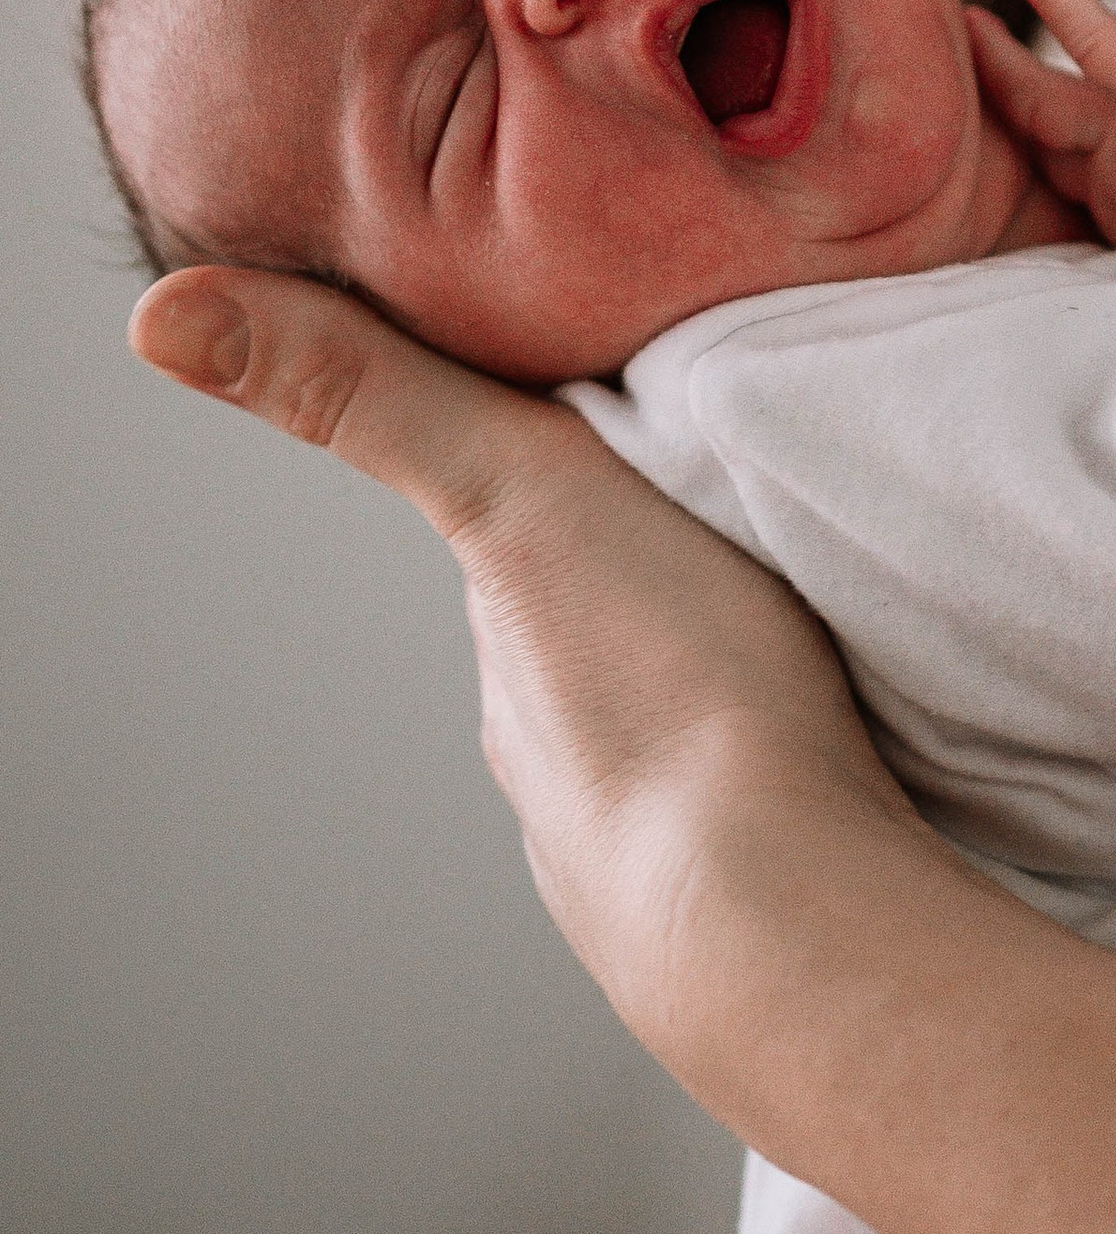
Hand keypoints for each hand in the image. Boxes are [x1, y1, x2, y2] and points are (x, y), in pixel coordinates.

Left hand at [126, 264, 892, 1092]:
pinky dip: (791, 779)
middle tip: (736, 533)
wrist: (784, 915)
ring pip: (685, 744)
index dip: (565, 490)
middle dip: (652, 597)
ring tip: (804, 649)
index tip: (630, 435)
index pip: (521, 552)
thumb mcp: (513, 490)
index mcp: (513, 666)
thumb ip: (369, 394)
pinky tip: (839, 758)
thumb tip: (158, 318)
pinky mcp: (767, 911)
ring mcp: (660, 854)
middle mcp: (561, 770)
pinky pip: (774, 817)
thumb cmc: (664, 704)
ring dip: (725, 697)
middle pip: (605, 651)